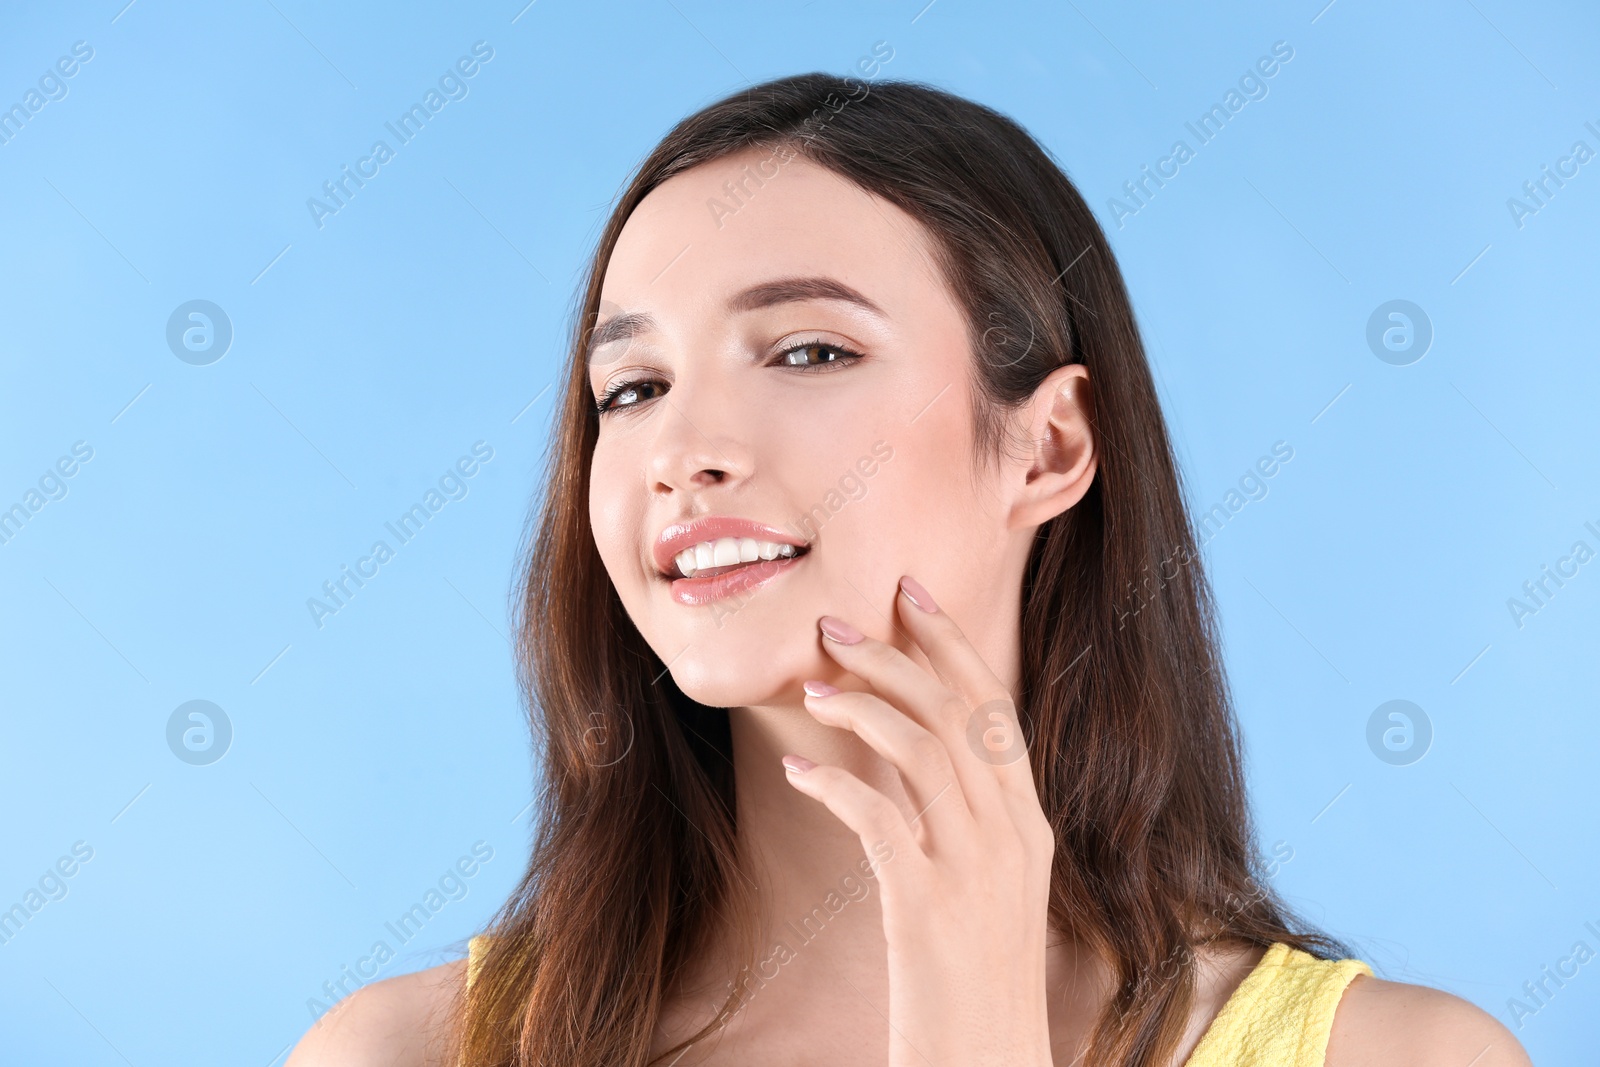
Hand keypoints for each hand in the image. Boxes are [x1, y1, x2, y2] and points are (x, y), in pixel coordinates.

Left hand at [782, 575, 1056, 1066]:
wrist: (988, 1065)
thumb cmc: (977, 981)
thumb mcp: (990, 890)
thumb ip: (967, 824)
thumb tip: (915, 760)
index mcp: (1030, 826)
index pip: (995, 708)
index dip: (952, 643)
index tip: (911, 594)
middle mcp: (1012, 836)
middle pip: (956, 714)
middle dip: (896, 656)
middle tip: (834, 625)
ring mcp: (975, 871)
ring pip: (923, 751)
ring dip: (862, 707)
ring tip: (810, 688)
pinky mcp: (928, 908)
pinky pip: (878, 818)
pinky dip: (833, 783)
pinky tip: (796, 769)